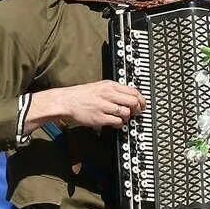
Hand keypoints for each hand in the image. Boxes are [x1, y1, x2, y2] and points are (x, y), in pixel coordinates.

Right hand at [30, 80, 146, 130]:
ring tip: (122, 117)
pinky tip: (115, 122)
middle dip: (137, 109)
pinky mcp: (100, 117)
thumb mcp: (101, 86)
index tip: (142, 104)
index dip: (141, 100)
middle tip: (135, 112)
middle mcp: (108, 94)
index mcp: (110, 85)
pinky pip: (117, 122)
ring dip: (127, 117)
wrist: (67, 101)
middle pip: (133, 102)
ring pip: (126, 112)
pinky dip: (119, 123)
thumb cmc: (83, 94)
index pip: (133, 91)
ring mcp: (104, 106)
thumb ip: (115, 90)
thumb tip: (131, 95)